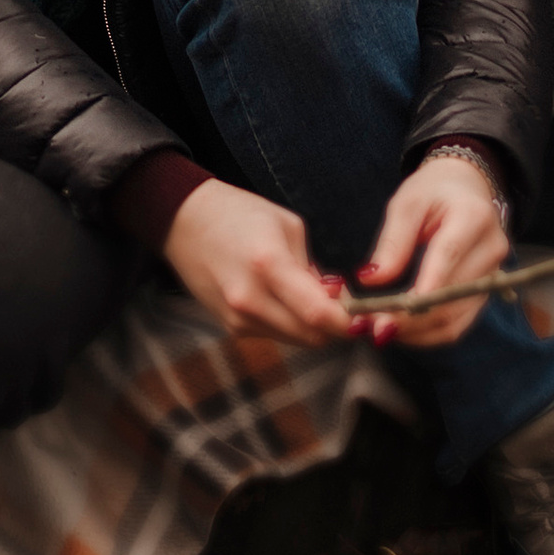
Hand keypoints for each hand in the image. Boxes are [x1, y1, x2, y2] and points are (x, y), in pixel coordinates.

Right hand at [162, 179, 347, 349]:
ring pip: (296, 340)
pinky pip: (276, 335)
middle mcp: (249, 299)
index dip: (349, 323)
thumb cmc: (238, 214)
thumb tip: (336, 301)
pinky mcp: (231, 327)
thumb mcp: (289, 227)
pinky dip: (291, 324)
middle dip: (336, 326)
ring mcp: (237, 318)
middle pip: (312, 336)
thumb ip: (314, 269)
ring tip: (314, 296)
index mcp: (268, 265)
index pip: (318, 314)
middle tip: (348, 306)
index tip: (369, 318)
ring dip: (314, 326)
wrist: (184, 221)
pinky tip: (288, 299)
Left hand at [347, 145, 508, 349]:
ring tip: (383, 331)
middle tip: (372, 328)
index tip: (388, 315)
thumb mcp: (407, 204)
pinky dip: (429, 332)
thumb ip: (392, 243)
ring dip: (417, 332)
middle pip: (451, 298)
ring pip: (456, 319)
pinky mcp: (486, 292)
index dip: (419, 293)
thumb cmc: (434, 191)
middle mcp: (491, 249)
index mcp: (472, 217)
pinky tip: (403, 330)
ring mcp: (494, 274)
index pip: (446, 260)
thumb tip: (371, 280)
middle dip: (410, 319)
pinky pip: (459, 323)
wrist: (467, 187)